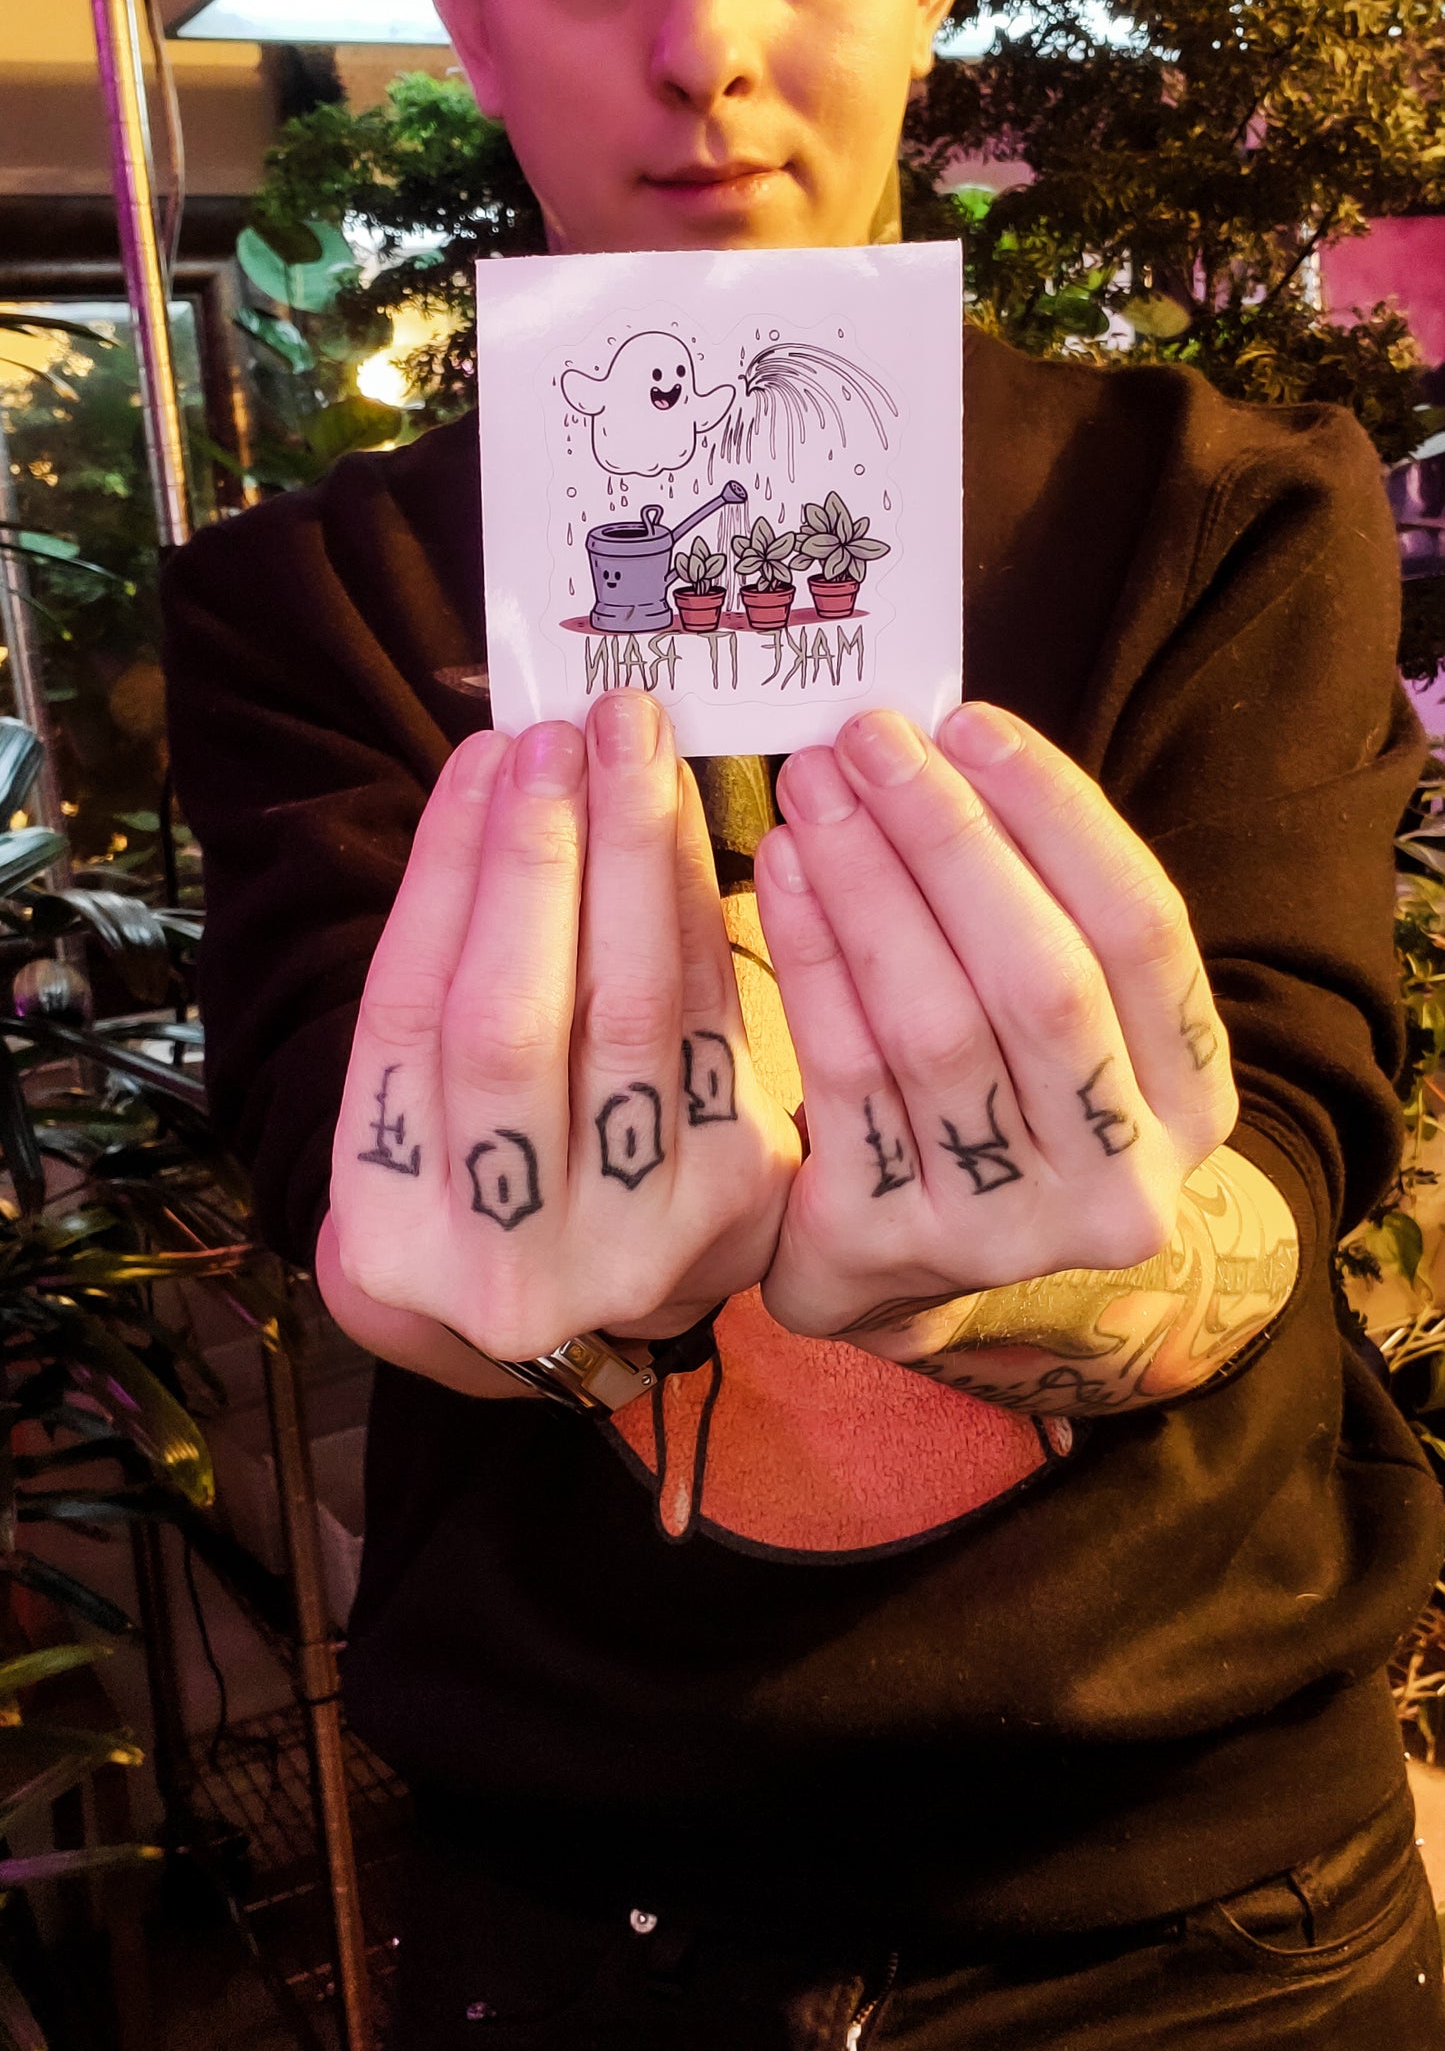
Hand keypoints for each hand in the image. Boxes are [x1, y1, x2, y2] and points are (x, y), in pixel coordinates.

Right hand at [326, 694, 799, 1362]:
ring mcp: (638, 1247)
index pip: (407, 1023)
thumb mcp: (416, 1114)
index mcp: (395, 1240)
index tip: (482, 759)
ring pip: (632, 1015)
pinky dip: (700, 911)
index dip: (445, 879)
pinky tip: (684, 824)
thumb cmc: (481, 1174)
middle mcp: (511, 1264)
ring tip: (630, 747)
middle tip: (563, 735)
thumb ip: (441, 983)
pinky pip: (716, 1023)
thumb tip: (503, 779)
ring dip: (633, 859)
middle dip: (540, 860)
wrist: (586, 1315)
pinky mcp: (738, 1208)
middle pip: (514, 1026)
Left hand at [752, 702, 1237, 1342]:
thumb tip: (944, 738)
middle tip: (869, 740)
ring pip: (937, 1027)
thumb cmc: (984, 1092)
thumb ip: (1033, 900)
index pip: (1144, 932)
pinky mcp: (891, 1244)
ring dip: (868, 886)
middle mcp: (1124, 1181)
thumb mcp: (1052, 1014)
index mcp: (1193, 1102)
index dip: (1057, 817)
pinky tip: (776, 873)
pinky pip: (847, 1077)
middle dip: (949, 841)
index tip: (969, 723)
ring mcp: (1008, 1228)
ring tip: (814, 790)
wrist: (897, 1266)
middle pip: (1043, 980)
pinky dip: (810, 960)